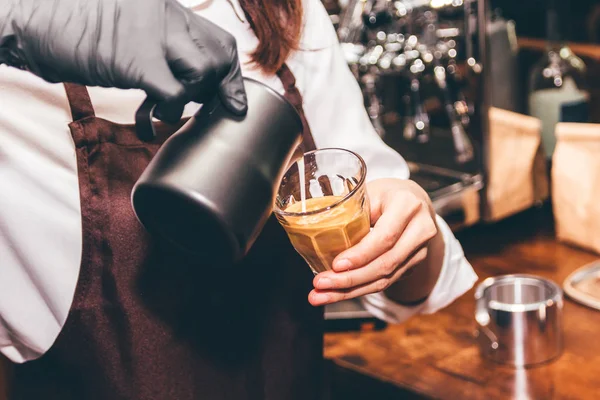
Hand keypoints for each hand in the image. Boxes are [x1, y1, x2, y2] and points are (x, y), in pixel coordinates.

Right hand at [0, 0, 246, 119]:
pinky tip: (149, 118)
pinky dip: (168, 112)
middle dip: (218, 89)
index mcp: (167, 8)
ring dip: (190, 100)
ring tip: (164, 107)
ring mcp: (151, 34)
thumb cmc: (76, 32)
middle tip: (199, 105)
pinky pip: (175, 94)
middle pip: (222, 56)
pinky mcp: (135, 59)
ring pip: (204, 73)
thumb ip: (165, 48)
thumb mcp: (132, 33)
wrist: (30, 22)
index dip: (232, 76)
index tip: (232, 101)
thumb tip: (195, 84)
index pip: (222, 41)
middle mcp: (166, 14)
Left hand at [308, 179, 443, 305]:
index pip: (385, 236)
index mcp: (407, 205)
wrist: (416, 203)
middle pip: (385, 263)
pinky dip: (358, 290)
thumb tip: (318, 231)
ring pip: (385, 278)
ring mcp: (419, 251)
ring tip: (321, 295)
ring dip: (350, 291)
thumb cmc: (387, 194)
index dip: (360, 254)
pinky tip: (337, 293)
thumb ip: (352, 211)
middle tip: (321, 284)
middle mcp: (420, 230)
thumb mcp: (370, 192)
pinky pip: (385, 282)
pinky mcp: (412, 266)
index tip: (336, 265)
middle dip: (350, 279)